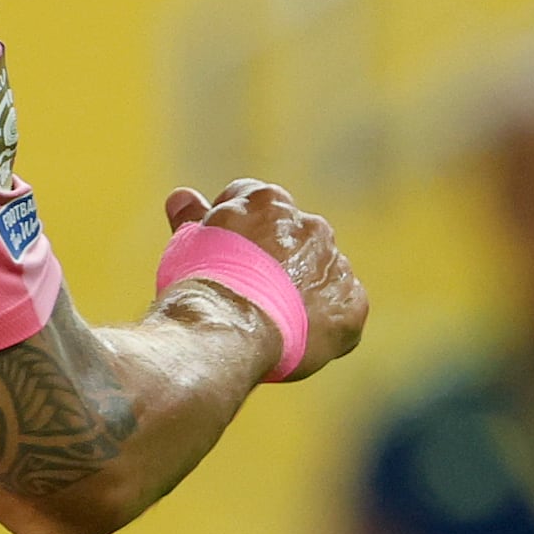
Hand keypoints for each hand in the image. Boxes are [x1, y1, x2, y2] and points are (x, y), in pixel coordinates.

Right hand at [161, 178, 368, 375]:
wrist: (228, 327)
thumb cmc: (199, 286)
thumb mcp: (187, 246)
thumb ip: (191, 218)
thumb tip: (182, 196)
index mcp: (269, 201)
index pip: (259, 206)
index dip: (243, 235)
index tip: (230, 262)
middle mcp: (309, 224)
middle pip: (298, 240)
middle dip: (281, 262)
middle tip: (253, 296)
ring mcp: (335, 263)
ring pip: (323, 274)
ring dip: (306, 291)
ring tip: (273, 323)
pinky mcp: (351, 304)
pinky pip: (344, 309)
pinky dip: (327, 323)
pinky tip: (298, 338)